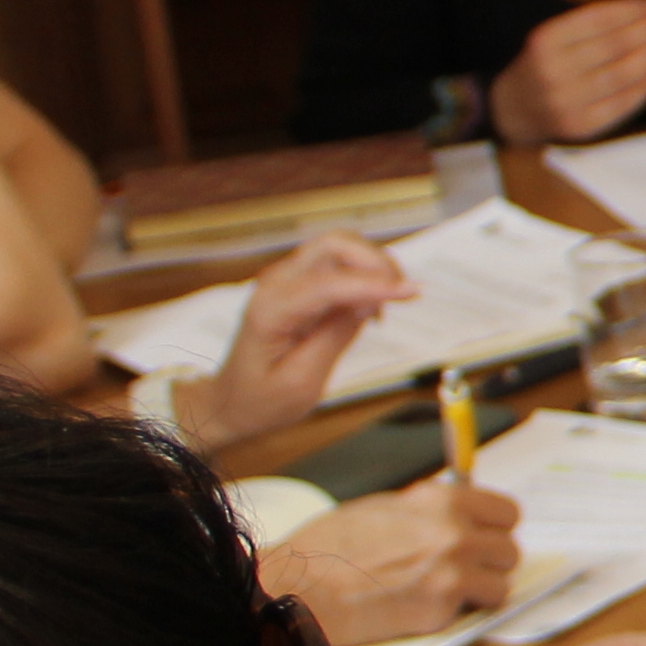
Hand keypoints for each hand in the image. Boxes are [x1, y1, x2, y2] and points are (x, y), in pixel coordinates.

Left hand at [185, 233, 412, 441]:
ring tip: (389, 304)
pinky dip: (364, 276)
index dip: (374, 284)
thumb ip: (335, 337)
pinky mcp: (299, 284)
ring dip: (373, 266)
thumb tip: (369, 304)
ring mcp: (286, 279)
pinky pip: (338, 265)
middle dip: (376, 261)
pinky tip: (371, 308)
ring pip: (340, 248)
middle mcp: (276, 283)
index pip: (329, 282)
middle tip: (404, 294)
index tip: (413, 292)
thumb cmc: (262, 399)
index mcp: (271, 310)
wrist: (232, 401)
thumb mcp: (302, 382)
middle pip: (335, 244)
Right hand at [260, 482, 521, 645]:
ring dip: (479, 591)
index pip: (506, 513)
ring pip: (499, 586)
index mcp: (443, 501)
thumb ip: (429, 511)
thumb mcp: (385, 508)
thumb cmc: (331, 547)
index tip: (486, 536)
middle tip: (463, 569)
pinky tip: (421, 606)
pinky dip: (453, 613)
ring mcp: (451, 575)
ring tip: (445, 591)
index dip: (496, 528)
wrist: (301, 587)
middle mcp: (455, 535)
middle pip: (509, 551)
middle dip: (489, 562)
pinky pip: (468, 613)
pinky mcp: (441, 612)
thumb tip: (459, 515)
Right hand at [498, 0, 645, 146]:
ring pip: (624, 74)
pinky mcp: (583, 125)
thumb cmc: (544, 66)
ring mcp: (569, 102)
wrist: (514, 111)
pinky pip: (625, 102)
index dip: (631, 10)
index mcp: (546, 41)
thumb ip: (596, 26)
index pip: (597, 20)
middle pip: (615, 46)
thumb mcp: (555, 38)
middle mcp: (555, 71)